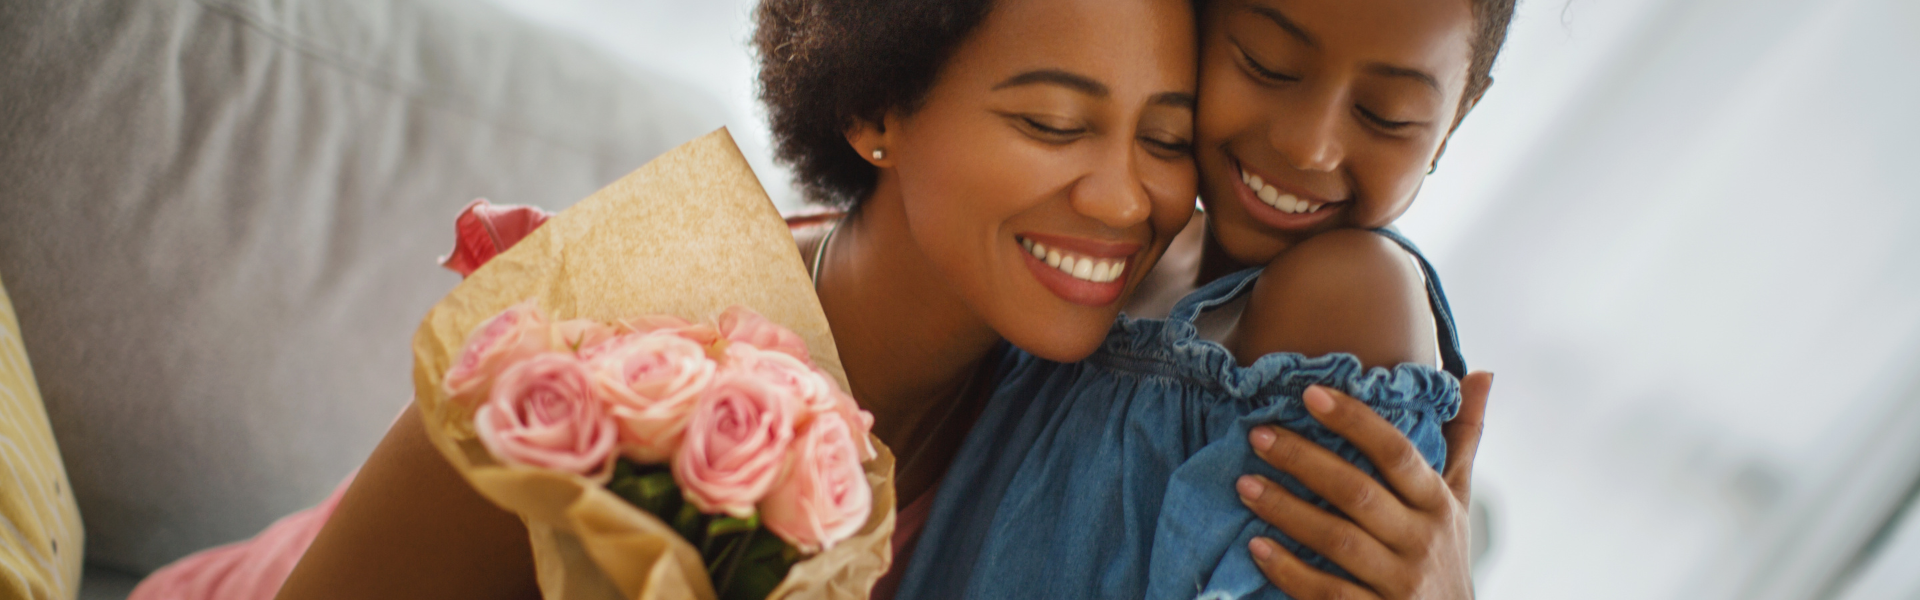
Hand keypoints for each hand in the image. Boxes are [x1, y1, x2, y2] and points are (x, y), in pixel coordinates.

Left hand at [1235, 371, 1493, 598]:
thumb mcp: (1458, 500)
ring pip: (1339, 540)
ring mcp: (1402, 583)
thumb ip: (1463, 438)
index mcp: (1438, 504)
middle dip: (1305, 461)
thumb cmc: (1446, 556)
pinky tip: (1257, 547)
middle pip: (1358, 493)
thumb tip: (1481, 372)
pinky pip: (1328, 593)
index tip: (1309, 393)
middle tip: (1257, 436)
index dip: (1355, 421)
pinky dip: (1290, 571)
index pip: (1397, 453)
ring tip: (1244, 485)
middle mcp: (1423, 541)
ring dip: (1287, 511)